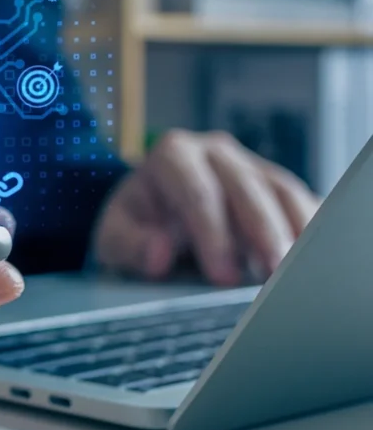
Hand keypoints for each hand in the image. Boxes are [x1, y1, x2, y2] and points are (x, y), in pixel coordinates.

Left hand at [92, 130, 320, 285]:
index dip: (212, 234)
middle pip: (246, 187)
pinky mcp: (277, 186)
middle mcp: (215, 153)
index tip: (222, 275)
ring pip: (282, 191)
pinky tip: (315, 262)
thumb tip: (157, 255)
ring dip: (294, 231)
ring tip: (300, 273)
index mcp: (172, 156)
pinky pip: (302, 202)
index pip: (197, 191)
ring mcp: (251, 165)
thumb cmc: (136, 227)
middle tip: (273, 276)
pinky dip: (312, 230)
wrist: (154, 220)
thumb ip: (129, 245)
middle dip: (262, 233)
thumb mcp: (114, 238)